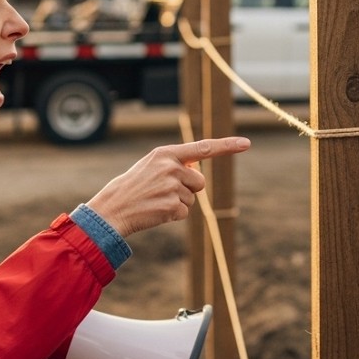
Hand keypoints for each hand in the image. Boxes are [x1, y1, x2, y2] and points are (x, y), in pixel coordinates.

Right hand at [87, 136, 250, 236]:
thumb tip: (197, 169)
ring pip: (192, 198)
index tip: (247, 143)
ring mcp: (172, 187)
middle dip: (188, 189)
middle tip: (162, 192)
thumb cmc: (132, 187)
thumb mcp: (150, 166)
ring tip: (156, 201)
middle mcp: (171, 167)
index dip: (227, 146)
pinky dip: (174, 215)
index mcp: (165, 153)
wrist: (112, 209)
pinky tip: (156, 212)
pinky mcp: (173, 206)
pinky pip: (185, 212)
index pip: (203, 148)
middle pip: (199, 181)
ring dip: (178, 203)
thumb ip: (175, 164)